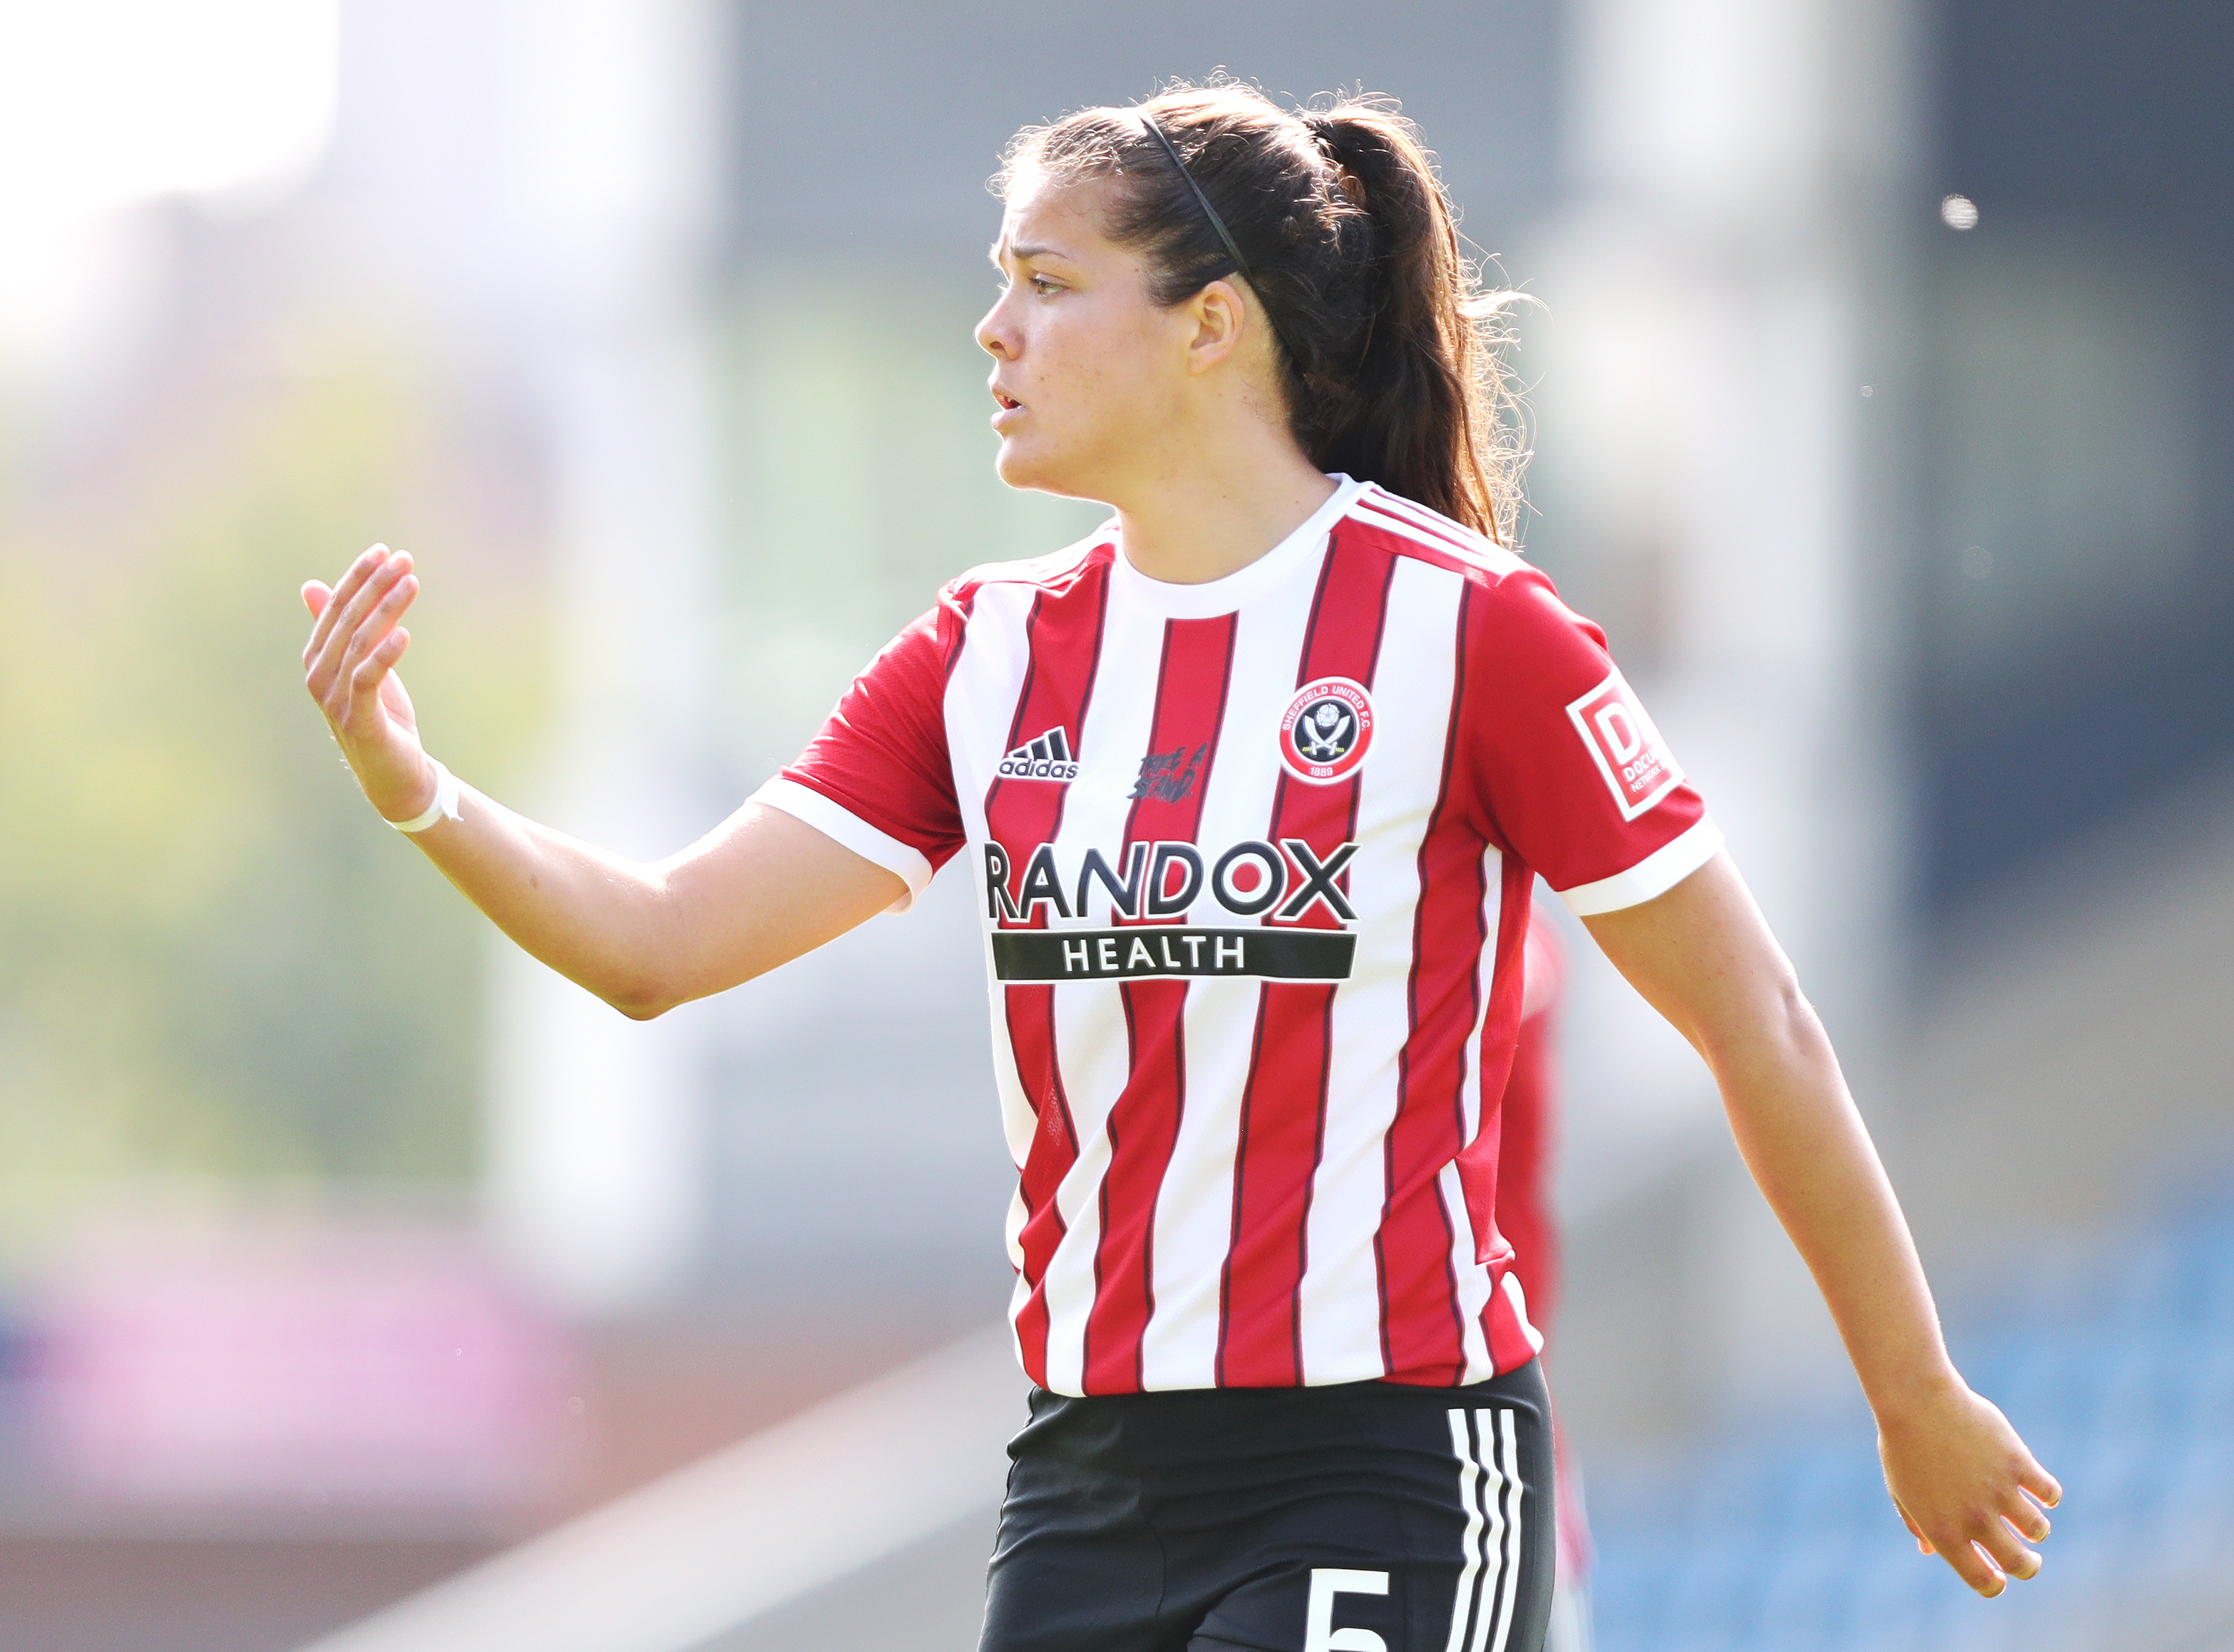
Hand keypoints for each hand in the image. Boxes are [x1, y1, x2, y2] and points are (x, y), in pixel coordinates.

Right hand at [301, 544, 434, 820]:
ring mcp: (335, 699)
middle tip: (405, 559)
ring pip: (360, 644)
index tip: (384, 551)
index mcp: (317, 659)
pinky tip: (405, 633)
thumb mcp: (361, 666)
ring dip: (387, 610)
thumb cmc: (378, 716)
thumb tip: (311, 585)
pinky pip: (368, 679)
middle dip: (376, 586)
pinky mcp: (359, 719)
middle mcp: (319, 676)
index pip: (335, 608)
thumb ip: (343, 629)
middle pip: (348, 620)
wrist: (393, 773)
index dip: (358, 578)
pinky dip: (385, 655)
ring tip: (411, 583)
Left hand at [1877, 1380, 2058, 1596]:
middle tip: (2029, 1558)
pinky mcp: (2018, 1464)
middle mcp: (1976, 1518)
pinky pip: (2050, 1493)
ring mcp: (1999, 1491)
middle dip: (2028, 1566)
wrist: (1915, 1401)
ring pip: (2039, 1529)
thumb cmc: (1903, 1446)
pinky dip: (2048, 1495)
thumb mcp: (1902, 1491)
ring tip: (2028, 1517)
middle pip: (2020, 1564)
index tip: (2000, 1577)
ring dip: (2036, 1528)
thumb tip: (1929, 1550)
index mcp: (1945, 1533)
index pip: (1983, 1581)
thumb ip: (1919, 1525)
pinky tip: (2040, 1490)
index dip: (1995, 1584)